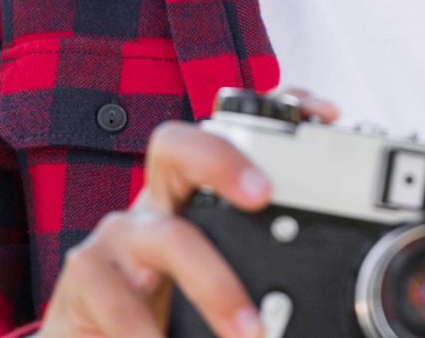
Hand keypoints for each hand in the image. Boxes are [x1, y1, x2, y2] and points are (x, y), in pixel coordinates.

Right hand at [38, 89, 338, 337]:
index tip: (325, 116)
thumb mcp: (223, 280)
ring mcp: (116, 236)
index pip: (229, 132)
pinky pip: (113, 295)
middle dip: (222, 158)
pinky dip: (141, 328)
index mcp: (195, 196)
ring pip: (167, 235)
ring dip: (214, 285)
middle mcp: (155, 202)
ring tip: (249, 330)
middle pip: (178, 147)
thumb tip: (341, 300)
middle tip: (264, 194)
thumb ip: (268, 271)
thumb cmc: (166, 308)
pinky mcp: (83, 277)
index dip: (275, 109)